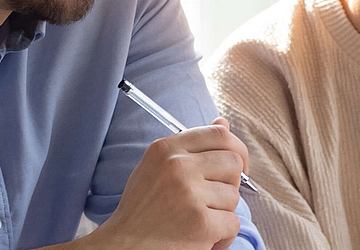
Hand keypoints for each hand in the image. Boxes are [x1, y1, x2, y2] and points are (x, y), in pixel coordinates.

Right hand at [84, 118, 250, 249]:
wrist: (123, 247)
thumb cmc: (142, 211)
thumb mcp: (156, 168)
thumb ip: (189, 147)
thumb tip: (223, 123)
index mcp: (165, 149)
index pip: (218, 134)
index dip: (235, 149)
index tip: (236, 165)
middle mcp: (177, 167)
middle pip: (232, 162)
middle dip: (231, 183)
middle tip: (214, 200)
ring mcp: (190, 194)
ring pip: (233, 196)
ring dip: (221, 213)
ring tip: (198, 221)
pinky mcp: (201, 223)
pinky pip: (232, 223)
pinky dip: (222, 236)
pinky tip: (201, 237)